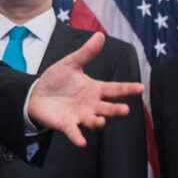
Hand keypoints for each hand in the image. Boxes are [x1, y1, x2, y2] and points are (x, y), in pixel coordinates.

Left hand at [28, 32, 142, 146]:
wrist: (37, 94)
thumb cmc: (57, 80)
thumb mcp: (70, 64)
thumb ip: (86, 52)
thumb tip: (100, 35)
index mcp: (95, 89)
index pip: (115, 89)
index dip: (127, 88)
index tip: (140, 88)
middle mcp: (91, 104)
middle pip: (108, 108)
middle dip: (116, 109)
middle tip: (125, 109)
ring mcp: (80, 116)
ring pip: (94, 121)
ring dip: (98, 122)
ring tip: (100, 121)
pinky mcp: (67, 124)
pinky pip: (74, 132)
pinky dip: (78, 137)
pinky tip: (81, 142)